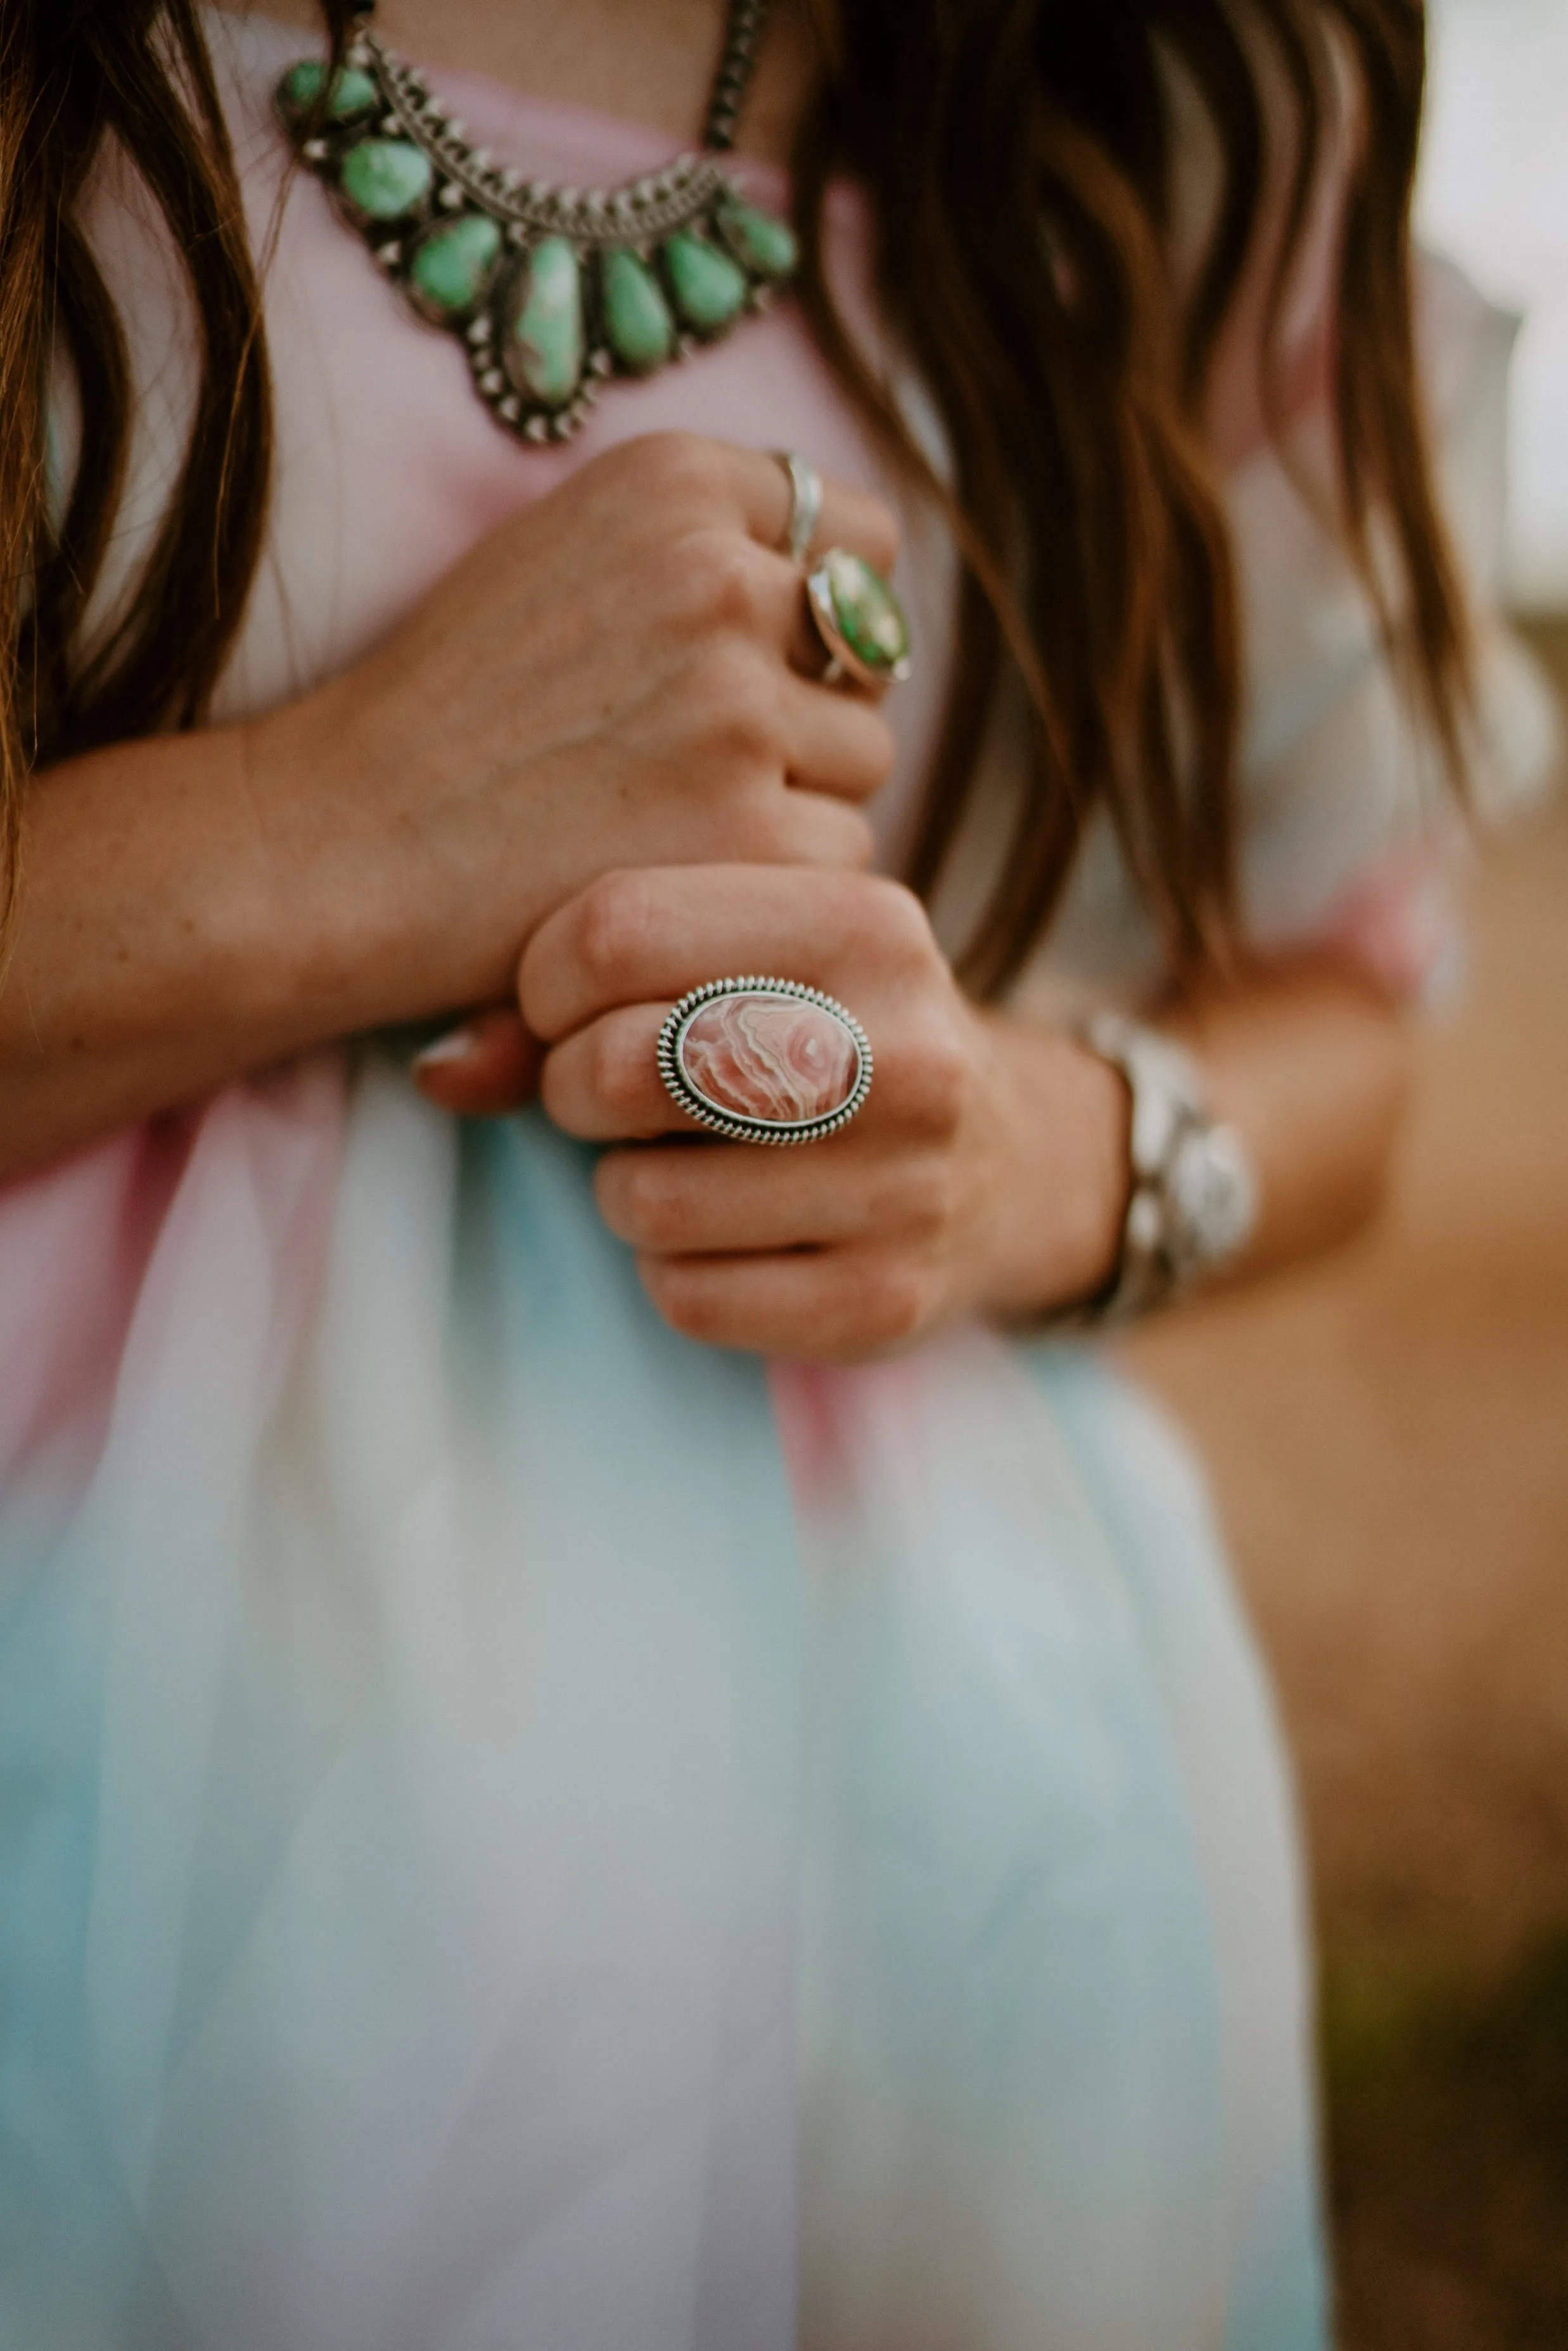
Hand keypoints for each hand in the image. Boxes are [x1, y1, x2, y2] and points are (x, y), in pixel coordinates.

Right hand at [251, 434, 897, 1040]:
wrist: (341, 843)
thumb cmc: (443, 714)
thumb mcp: (564, 553)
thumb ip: (702, 544)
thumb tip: (850, 589)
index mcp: (678, 484)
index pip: (857, 534)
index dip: (825, 611)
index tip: (770, 666)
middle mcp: (721, 576)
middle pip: (870, 656)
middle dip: (812, 711)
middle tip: (700, 765)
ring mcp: (740, 706)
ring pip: (862, 760)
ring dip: (801, 800)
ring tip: (674, 823)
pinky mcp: (749, 832)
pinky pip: (840, 856)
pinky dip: (776, 882)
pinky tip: (679, 880)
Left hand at [517, 865, 1129, 1359]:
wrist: (1002, 1163)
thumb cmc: (821, 1034)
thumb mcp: (741, 960)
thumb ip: (578, 989)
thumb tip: (438, 1068)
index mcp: (864, 921)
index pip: (614, 927)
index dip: (544, 981)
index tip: (566, 1007)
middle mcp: (903, 1049)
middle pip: (623, 1064)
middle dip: (574, 1087)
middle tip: (602, 1091)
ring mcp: (909, 1185)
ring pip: (642, 1200)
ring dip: (625, 1189)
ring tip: (681, 1161)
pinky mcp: (886, 1300)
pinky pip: (687, 1298)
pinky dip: (672, 1274)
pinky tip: (725, 1235)